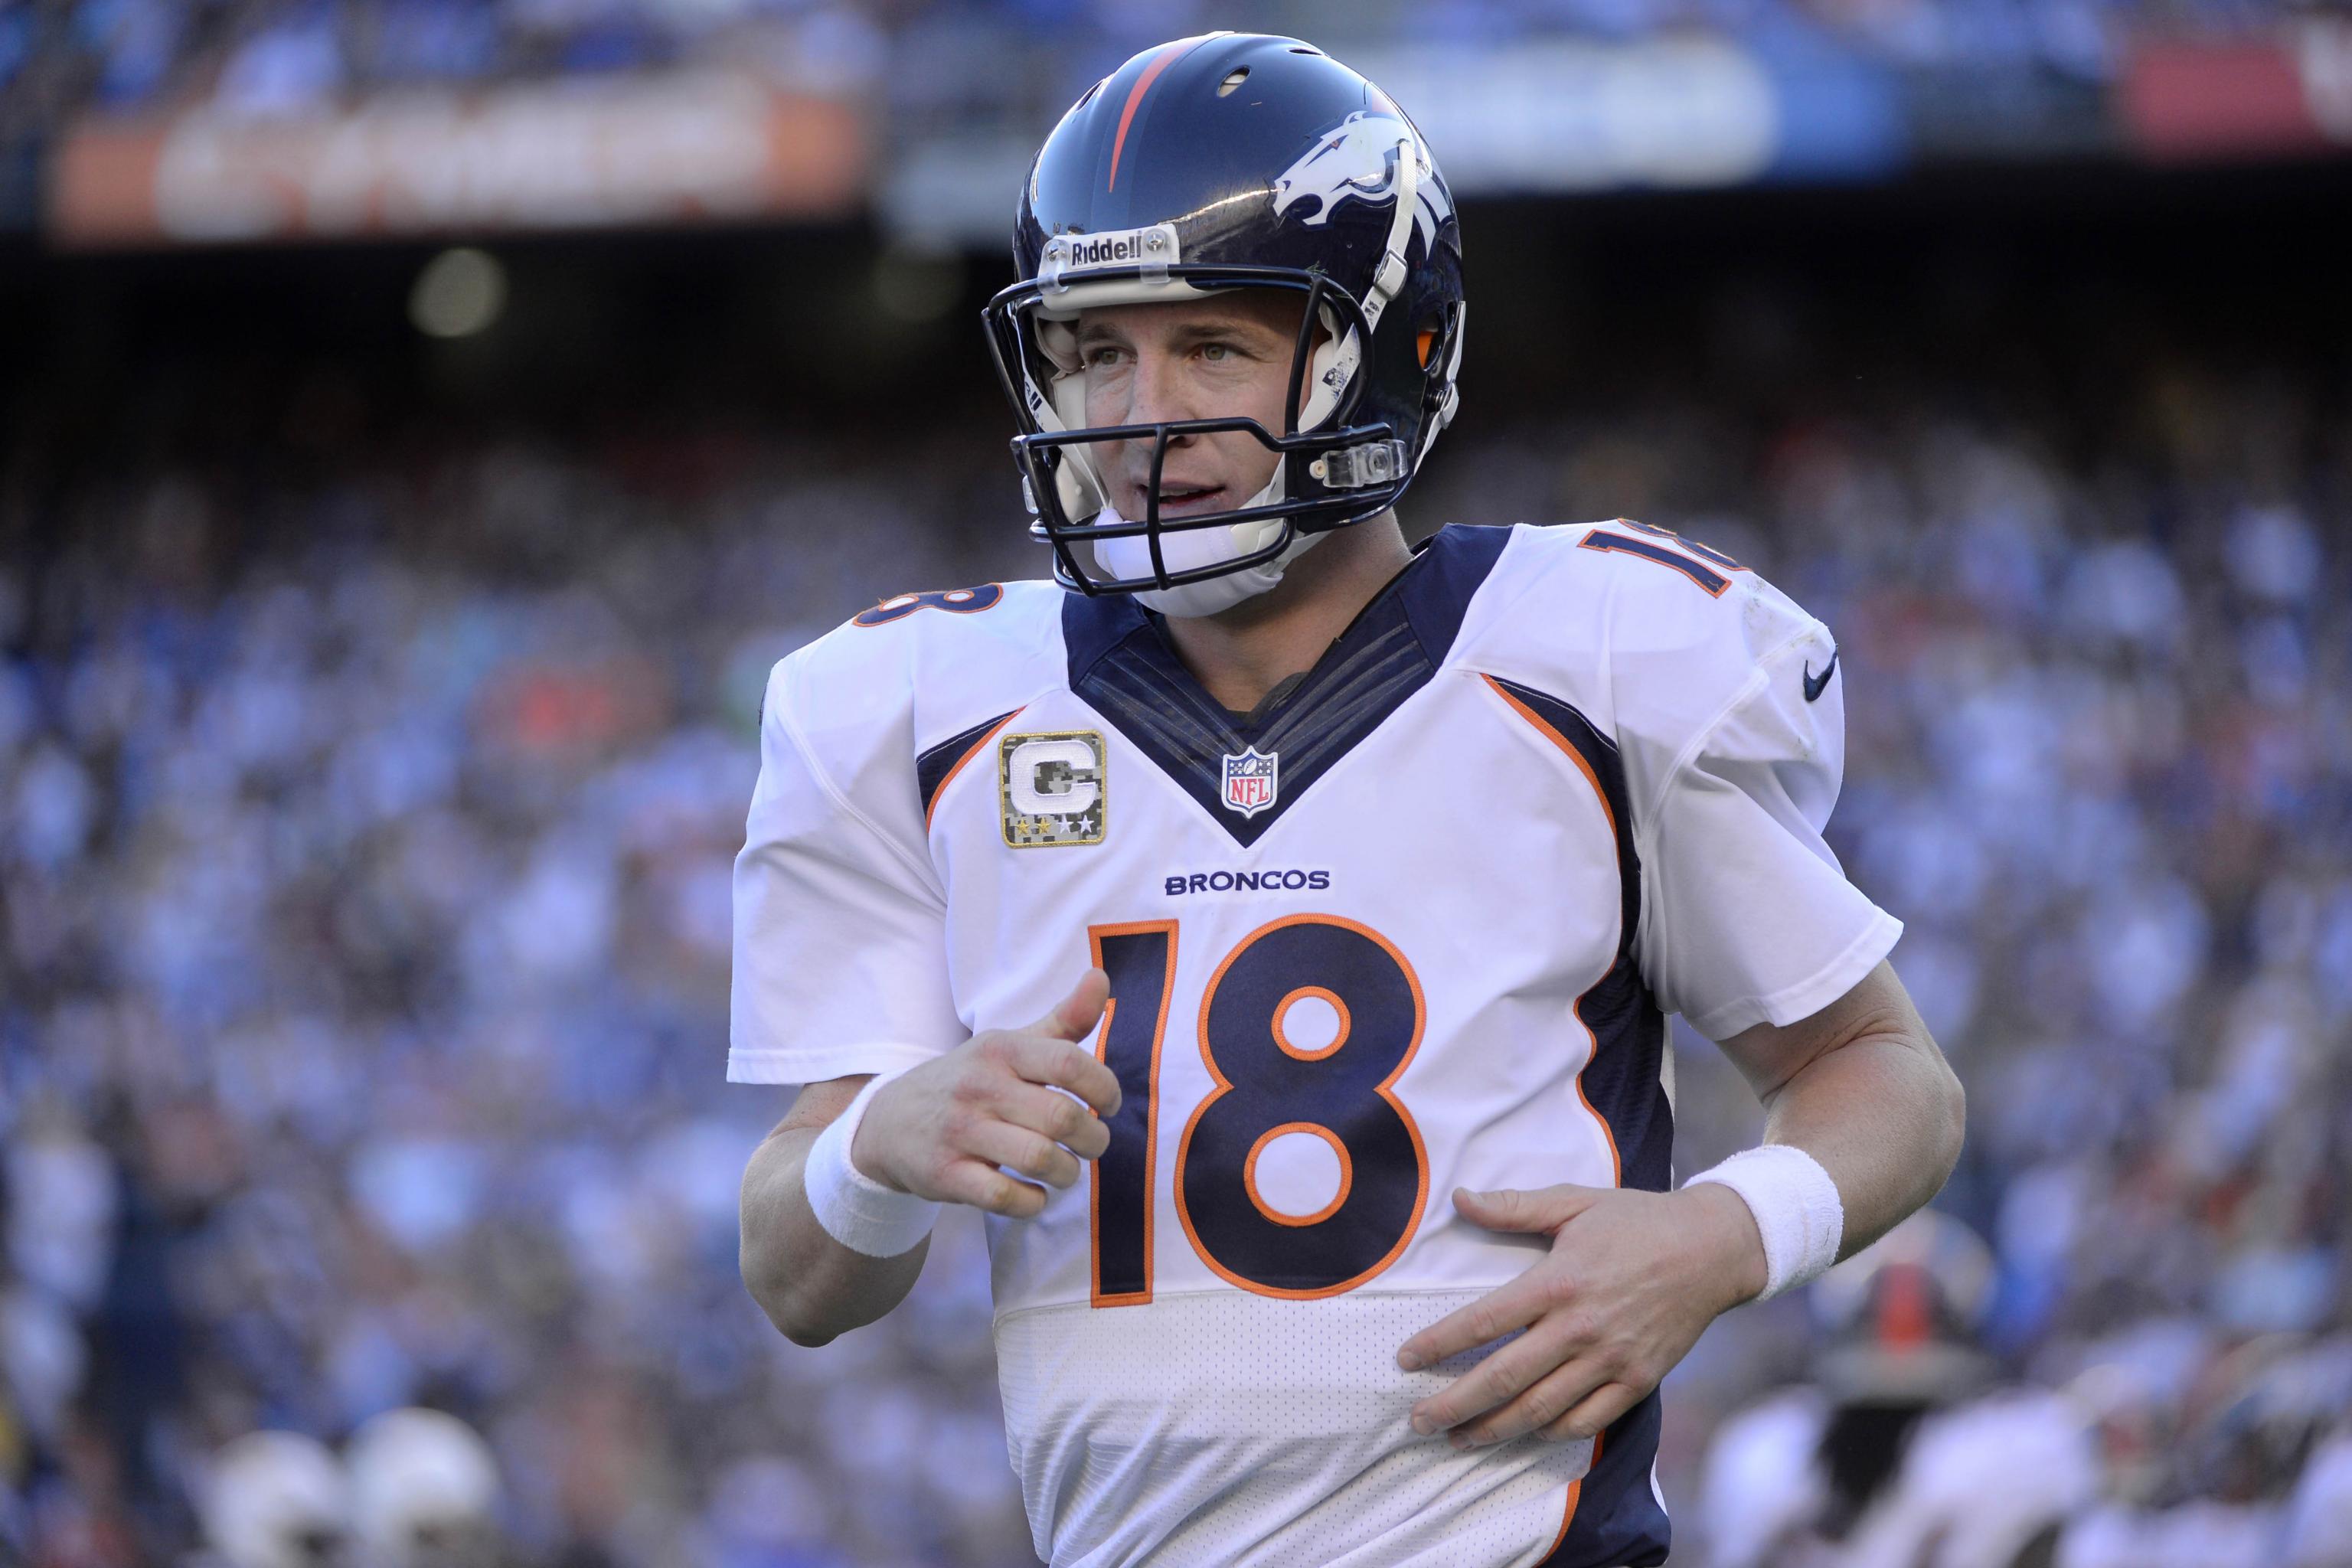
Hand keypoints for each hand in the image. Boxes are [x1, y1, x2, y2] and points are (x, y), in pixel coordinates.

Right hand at [850, 970, 1119, 1219]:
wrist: (888, 1123)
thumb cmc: (969, 1082)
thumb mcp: (1010, 1045)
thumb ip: (1063, 1019)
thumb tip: (1102, 976)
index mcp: (1000, 1050)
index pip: (1068, 1061)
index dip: (1104, 1086)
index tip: (1109, 1104)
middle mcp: (979, 1087)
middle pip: (1061, 1116)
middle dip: (1093, 1139)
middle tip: (1092, 1144)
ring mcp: (960, 1132)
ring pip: (1039, 1158)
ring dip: (1068, 1173)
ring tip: (1067, 1169)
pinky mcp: (946, 1175)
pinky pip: (1004, 1196)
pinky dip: (1032, 1202)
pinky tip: (1035, 1192)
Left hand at [1395, 1182, 1766, 1447]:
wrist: (1714, 1249)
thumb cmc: (1637, 1221)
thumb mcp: (1574, 1202)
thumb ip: (1514, 1207)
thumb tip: (1458, 1199)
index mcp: (1558, 1282)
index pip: (1484, 1321)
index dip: (1440, 1343)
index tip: (1405, 1360)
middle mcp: (1580, 1328)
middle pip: (1504, 1378)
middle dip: (1454, 1405)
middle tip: (1417, 1421)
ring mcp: (1610, 1361)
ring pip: (1541, 1410)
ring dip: (1494, 1429)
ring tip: (1458, 1438)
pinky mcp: (1638, 1381)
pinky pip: (1587, 1421)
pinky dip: (1551, 1433)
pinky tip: (1525, 1434)